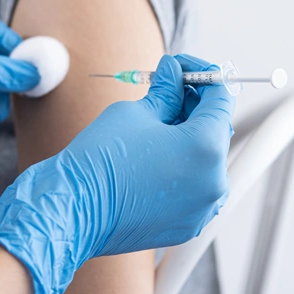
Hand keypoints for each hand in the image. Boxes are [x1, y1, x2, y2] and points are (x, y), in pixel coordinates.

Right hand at [0, 54, 234, 293]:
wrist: (73, 210)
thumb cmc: (100, 160)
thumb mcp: (136, 112)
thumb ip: (166, 91)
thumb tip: (174, 73)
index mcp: (206, 147)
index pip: (221, 98)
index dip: (202, 75)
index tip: (182, 68)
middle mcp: (214, 180)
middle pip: (217, 130)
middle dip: (195, 107)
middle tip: (166, 92)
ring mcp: (204, 207)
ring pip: (207, 161)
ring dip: (189, 139)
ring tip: (155, 129)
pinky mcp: (189, 224)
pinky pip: (195, 187)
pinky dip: (182, 169)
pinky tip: (154, 158)